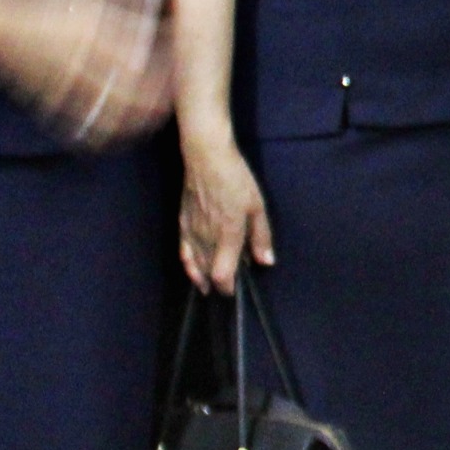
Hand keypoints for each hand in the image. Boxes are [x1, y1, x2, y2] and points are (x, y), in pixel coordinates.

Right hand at [3, 0, 173, 149]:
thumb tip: (160, 2)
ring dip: (139, 116)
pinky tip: (122, 131)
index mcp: (98, 23)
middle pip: (135, 83)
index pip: (145, 47)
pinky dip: (107, 128)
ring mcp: (69, 78)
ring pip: (113, 106)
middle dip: (161, 94)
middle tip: (176, 96)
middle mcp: (86, 54)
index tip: (183, 61)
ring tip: (157, 118)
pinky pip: (85, 118)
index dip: (169, 58)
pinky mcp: (54, 96)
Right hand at [180, 134, 274, 292]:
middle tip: (227, 287)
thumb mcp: (257, 205)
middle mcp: (207, 237)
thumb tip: (266, 262)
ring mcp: (192, 231)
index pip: (223, 274)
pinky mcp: (183, 223)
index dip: (227, 287)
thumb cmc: (236, 179)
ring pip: (196, 264)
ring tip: (209, 288)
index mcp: (228, 234)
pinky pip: (183, 252)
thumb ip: (261, 236)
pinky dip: (188, 266)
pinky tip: (193, 273)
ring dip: (203, 278)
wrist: (207, 158)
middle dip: (218, 283)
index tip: (234, 291)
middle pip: (209, 272)